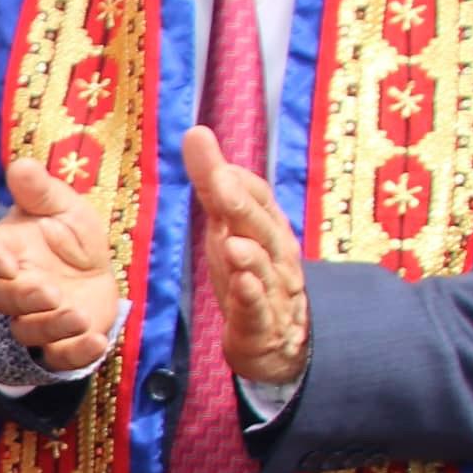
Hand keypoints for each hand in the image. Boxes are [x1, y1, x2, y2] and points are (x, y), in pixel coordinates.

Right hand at [0, 156, 124, 374]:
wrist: (92, 273)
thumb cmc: (71, 238)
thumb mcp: (64, 208)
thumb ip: (42, 192)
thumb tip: (21, 165)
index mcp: (9, 249)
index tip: (4, 263)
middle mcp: (15, 288)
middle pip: (3, 298)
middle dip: (25, 297)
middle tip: (49, 291)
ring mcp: (35, 319)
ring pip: (28, 331)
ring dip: (51, 326)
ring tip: (78, 316)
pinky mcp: (59, 344)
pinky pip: (59, 358)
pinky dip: (76, 354)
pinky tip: (96, 342)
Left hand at [179, 124, 308, 387]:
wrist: (278, 339)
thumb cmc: (249, 272)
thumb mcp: (228, 226)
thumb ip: (214, 185)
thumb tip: (195, 132)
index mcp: (265, 227)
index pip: (258, 197)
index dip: (237, 180)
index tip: (212, 159)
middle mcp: (274, 254)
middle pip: (261, 227)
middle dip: (242, 205)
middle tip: (220, 183)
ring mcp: (272, 290)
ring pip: (263, 270)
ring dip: (248, 255)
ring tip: (231, 243)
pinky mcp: (261, 325)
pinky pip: (258, 310)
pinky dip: (251, 297)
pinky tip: (242, 285)